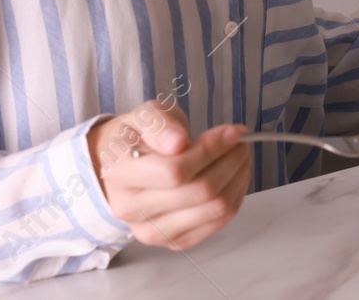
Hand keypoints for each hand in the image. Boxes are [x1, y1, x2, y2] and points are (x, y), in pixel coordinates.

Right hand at [85, 99, 250, 249]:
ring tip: (239, 155)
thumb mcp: (144, 116)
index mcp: (120, 173)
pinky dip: (235, 196)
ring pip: (215, 209)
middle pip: (200, 191)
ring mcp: (152, 230)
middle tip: (240, 141)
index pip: (175, 170)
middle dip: (231, 161)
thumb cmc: (136, 139)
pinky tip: (234, 176)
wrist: (118, 169)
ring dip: (238, 177)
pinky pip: (218, 222)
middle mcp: (132, 209)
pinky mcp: (173, 241)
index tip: (231, 132)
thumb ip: (160, 124)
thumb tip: (177, 141)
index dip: (211, 149)